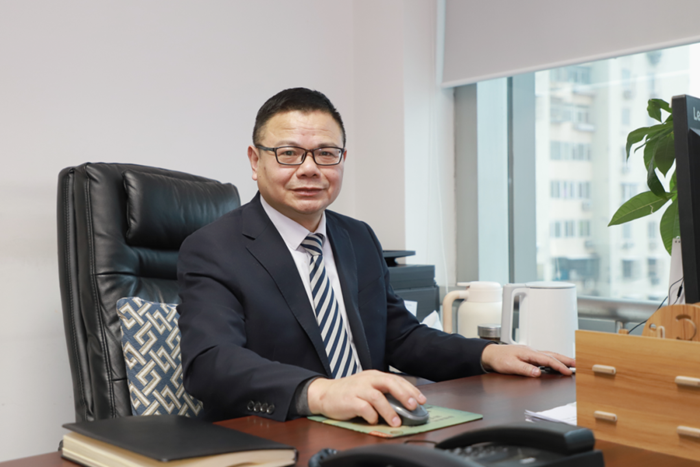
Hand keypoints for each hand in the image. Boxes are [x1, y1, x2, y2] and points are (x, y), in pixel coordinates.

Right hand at [307, 370, 426, 426]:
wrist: (325, 393)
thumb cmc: (349, 392)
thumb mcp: (368, 386)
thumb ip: (383, 391)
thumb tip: (405, 403)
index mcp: (374, 375)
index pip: (396, 380)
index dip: (410, 389)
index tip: (421, 400)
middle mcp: (367, 380)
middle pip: (389, 383)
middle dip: (404, 394)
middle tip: (413, 406)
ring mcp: (358, 389)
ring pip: (378, 397)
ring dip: (389, 411)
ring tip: (396, 422)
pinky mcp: (349, 400)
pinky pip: (364, 408)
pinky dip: (371, 416)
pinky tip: (374, 421)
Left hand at [480, 344, 574, 376]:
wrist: (489, 354)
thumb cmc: (498, 359)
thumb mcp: (510, 366)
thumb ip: (524, 369)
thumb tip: (537, 372)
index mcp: (528, 353)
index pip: (547, 359)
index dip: (559, 366)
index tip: (568, 372)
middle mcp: (531, 351)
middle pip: (552, 355)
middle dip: (565, 359)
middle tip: (577, 364)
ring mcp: (530, 353)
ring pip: (549, 355)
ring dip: (560, 358)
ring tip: (571, 363)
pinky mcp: (528, 355)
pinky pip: (544, 356)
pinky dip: (553, 359)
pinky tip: (555, 363)